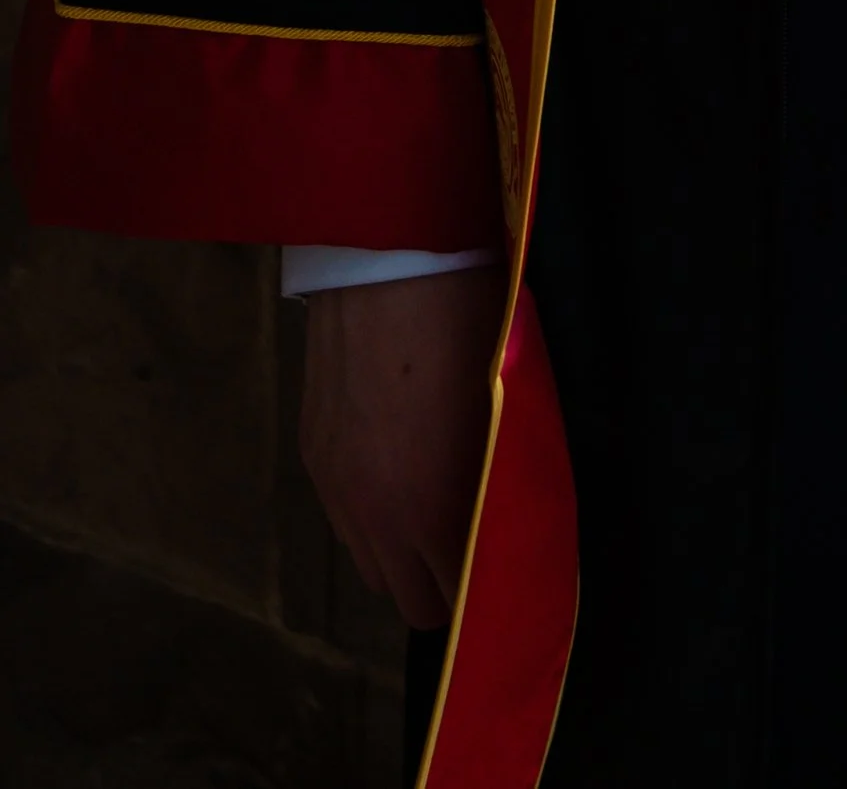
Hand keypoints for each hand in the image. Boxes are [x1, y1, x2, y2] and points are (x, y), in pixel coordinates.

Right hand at [299, 267, 504, 624]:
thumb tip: (514, 518)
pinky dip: (373, 517)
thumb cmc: (470, 323)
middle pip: (415, 604)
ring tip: (437, 509)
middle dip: (450, 585)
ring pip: (373, 568)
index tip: (512, 572)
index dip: (491, 590)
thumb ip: (503, 480)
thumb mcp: (505, 409)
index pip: (464, 598)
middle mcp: (378, 519)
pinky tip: (397, 471)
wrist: (388, 259)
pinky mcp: (314, 458)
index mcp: (436, 511)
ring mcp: (338, 491)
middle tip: (479, 546)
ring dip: (406, 556)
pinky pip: (345, 522)